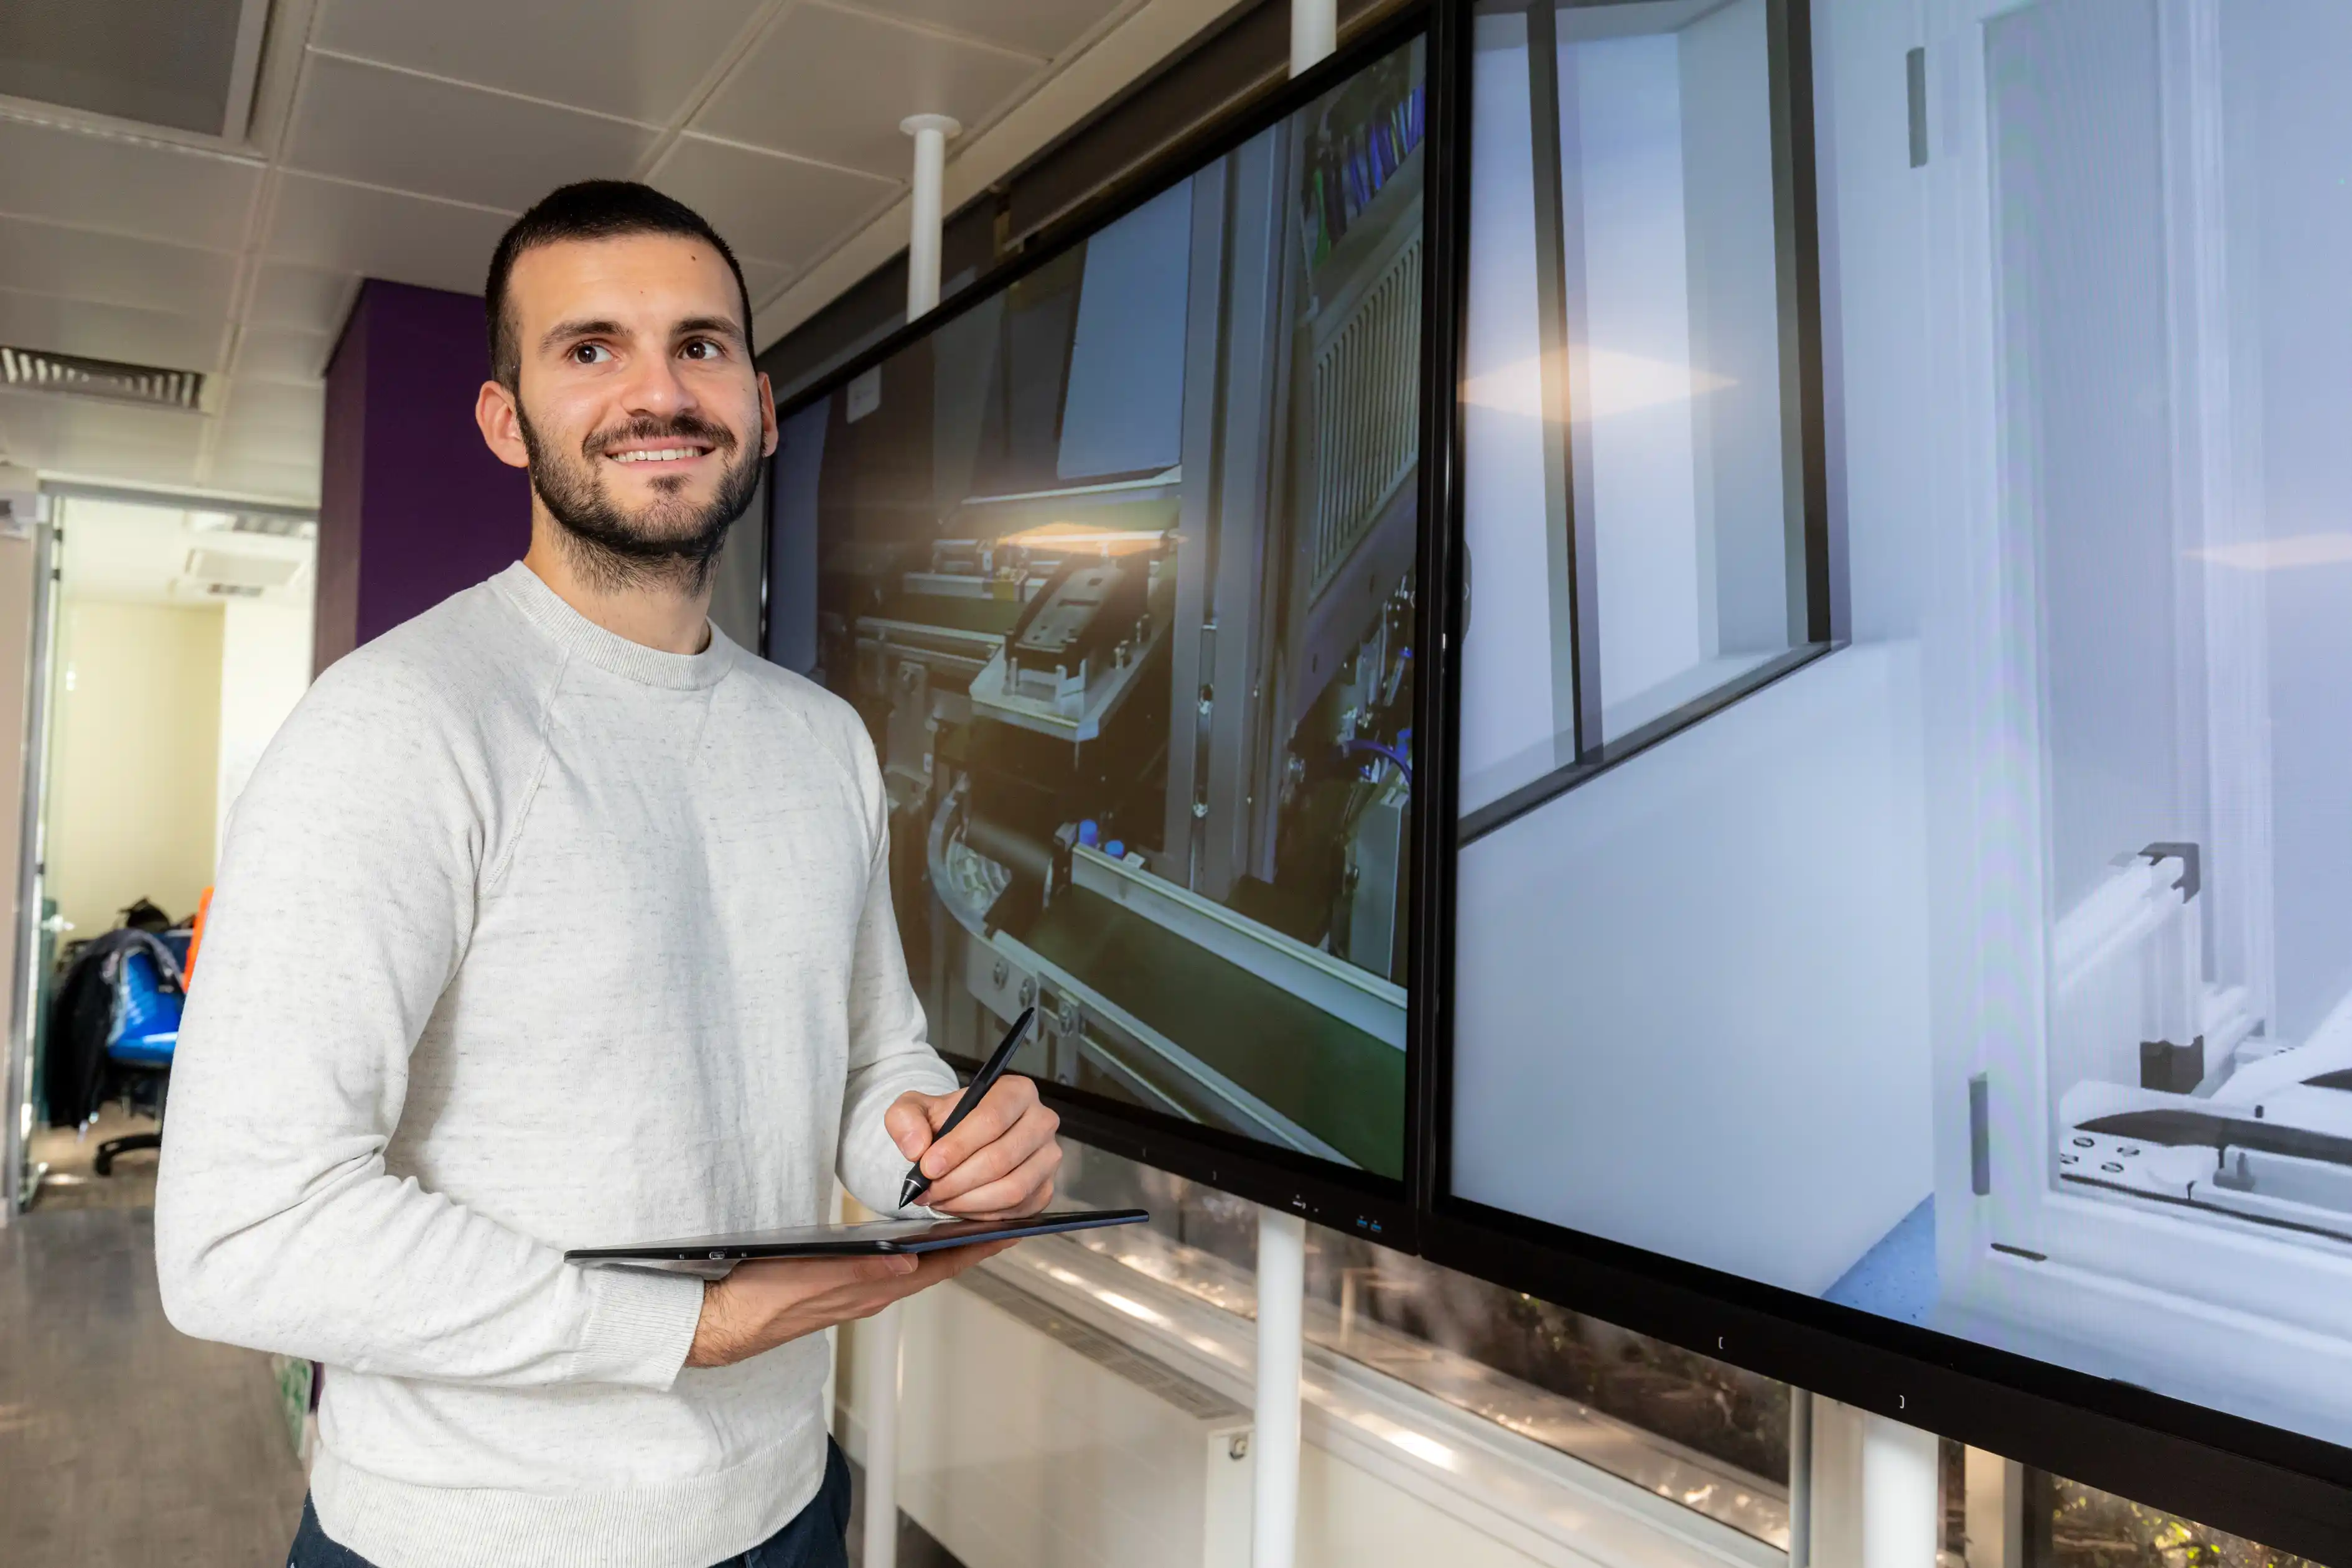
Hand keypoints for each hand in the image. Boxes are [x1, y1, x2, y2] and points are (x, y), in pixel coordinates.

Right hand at [684, 1241, 1014, 1368]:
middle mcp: (873, 1294)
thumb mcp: (811, 1277)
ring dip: (945, 1247)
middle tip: (1006, 1219)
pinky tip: (913, 1237)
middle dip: (971, 1244)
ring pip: (915, 1269)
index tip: (1014, 1229)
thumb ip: (860, 1271)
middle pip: (935, 1267)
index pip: (939, 1266)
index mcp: (873, 1290)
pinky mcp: (839, 1289)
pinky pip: (890, 1269)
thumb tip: (910, 1262)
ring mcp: (857, 1294)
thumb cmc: (760, 1298)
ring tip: (971, 1223)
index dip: (978, 1247)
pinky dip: (913, 1251)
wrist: (723, 1321)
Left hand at [884, 1075, 1060, 1218]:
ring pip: (1012, 1188)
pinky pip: (1016, 1210)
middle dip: (957, 1180)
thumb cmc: (945, 1123)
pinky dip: (982, 1214)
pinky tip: (959, 1207)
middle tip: (928, 1191)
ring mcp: (1048, 1158)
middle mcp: (1041, 1121)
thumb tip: (916, 1147)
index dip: (958, 1146)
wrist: (963, 1143)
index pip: (992, 1118)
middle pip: (1001, 1157)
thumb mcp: (916, 1109)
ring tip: (939, 1200)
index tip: (929, 1166)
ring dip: (968, 1201)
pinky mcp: (1045, 1190)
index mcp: (1016, 1091)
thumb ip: (905, 1118)